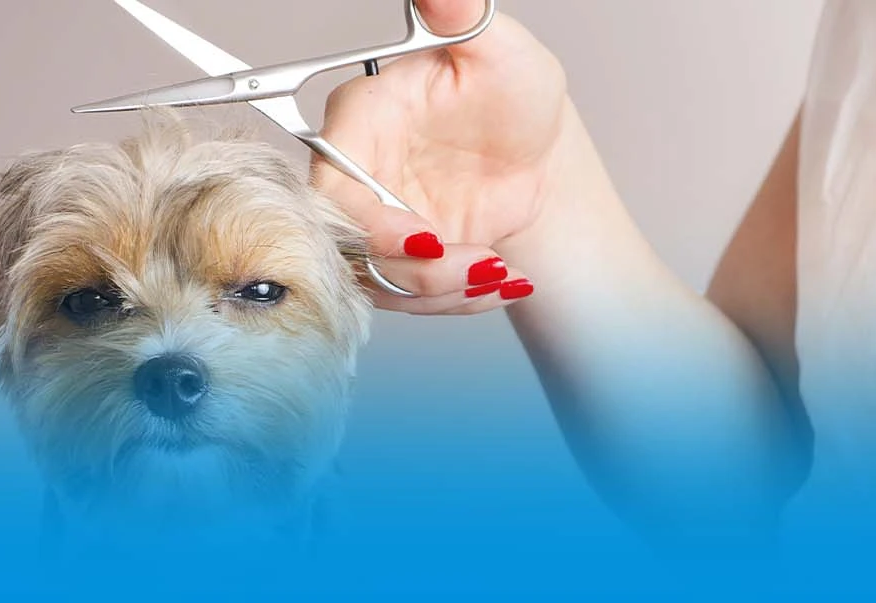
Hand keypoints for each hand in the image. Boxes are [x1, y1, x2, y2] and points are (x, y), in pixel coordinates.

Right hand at [314, 0, 569, 314]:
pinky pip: (408, 297)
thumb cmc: (517, 98)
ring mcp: (375, 218)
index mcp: (363, 118)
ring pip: (378, 280)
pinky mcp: (398, 257)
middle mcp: (357, 171)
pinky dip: (456, 301)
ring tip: (502, 273)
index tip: (430, 240)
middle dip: (417, 270)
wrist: (542, 156)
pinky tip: (502, 281)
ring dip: (443, 290)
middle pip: (348, 244)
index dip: (373, 223)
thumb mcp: (503, 54)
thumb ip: (463, 18)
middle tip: (482, 265)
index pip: (332, 185)